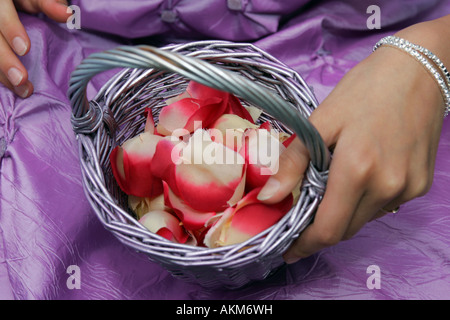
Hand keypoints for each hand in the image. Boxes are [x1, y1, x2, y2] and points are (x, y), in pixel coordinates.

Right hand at [0, 0, 70, 97]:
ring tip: (22, 90)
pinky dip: (1, 75)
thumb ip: (49, 3)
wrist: (9, 4)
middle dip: (4, 60)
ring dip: (2, 74)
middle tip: (21, 79)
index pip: (1, 13)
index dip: (11, 29)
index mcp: (0, 0)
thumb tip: (68, 15)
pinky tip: (14, 88)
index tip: (25, 49)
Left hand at [257, 17, 448, 263]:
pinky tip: (355, 180)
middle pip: (345, 229)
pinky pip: (383, 207)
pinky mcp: (420, 184)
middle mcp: (387, 187)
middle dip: (319, 229)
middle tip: (301, 216)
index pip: (329, 229)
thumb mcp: (320, 121)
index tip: (287, 251)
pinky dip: (362, 203)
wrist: (418, 70)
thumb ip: (294, 164)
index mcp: (357, 169)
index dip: (305, 245)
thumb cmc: (363, 91)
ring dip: (341, 215)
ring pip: (363, 219)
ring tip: (327, 191)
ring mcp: (408, 188)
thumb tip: (269, 198)